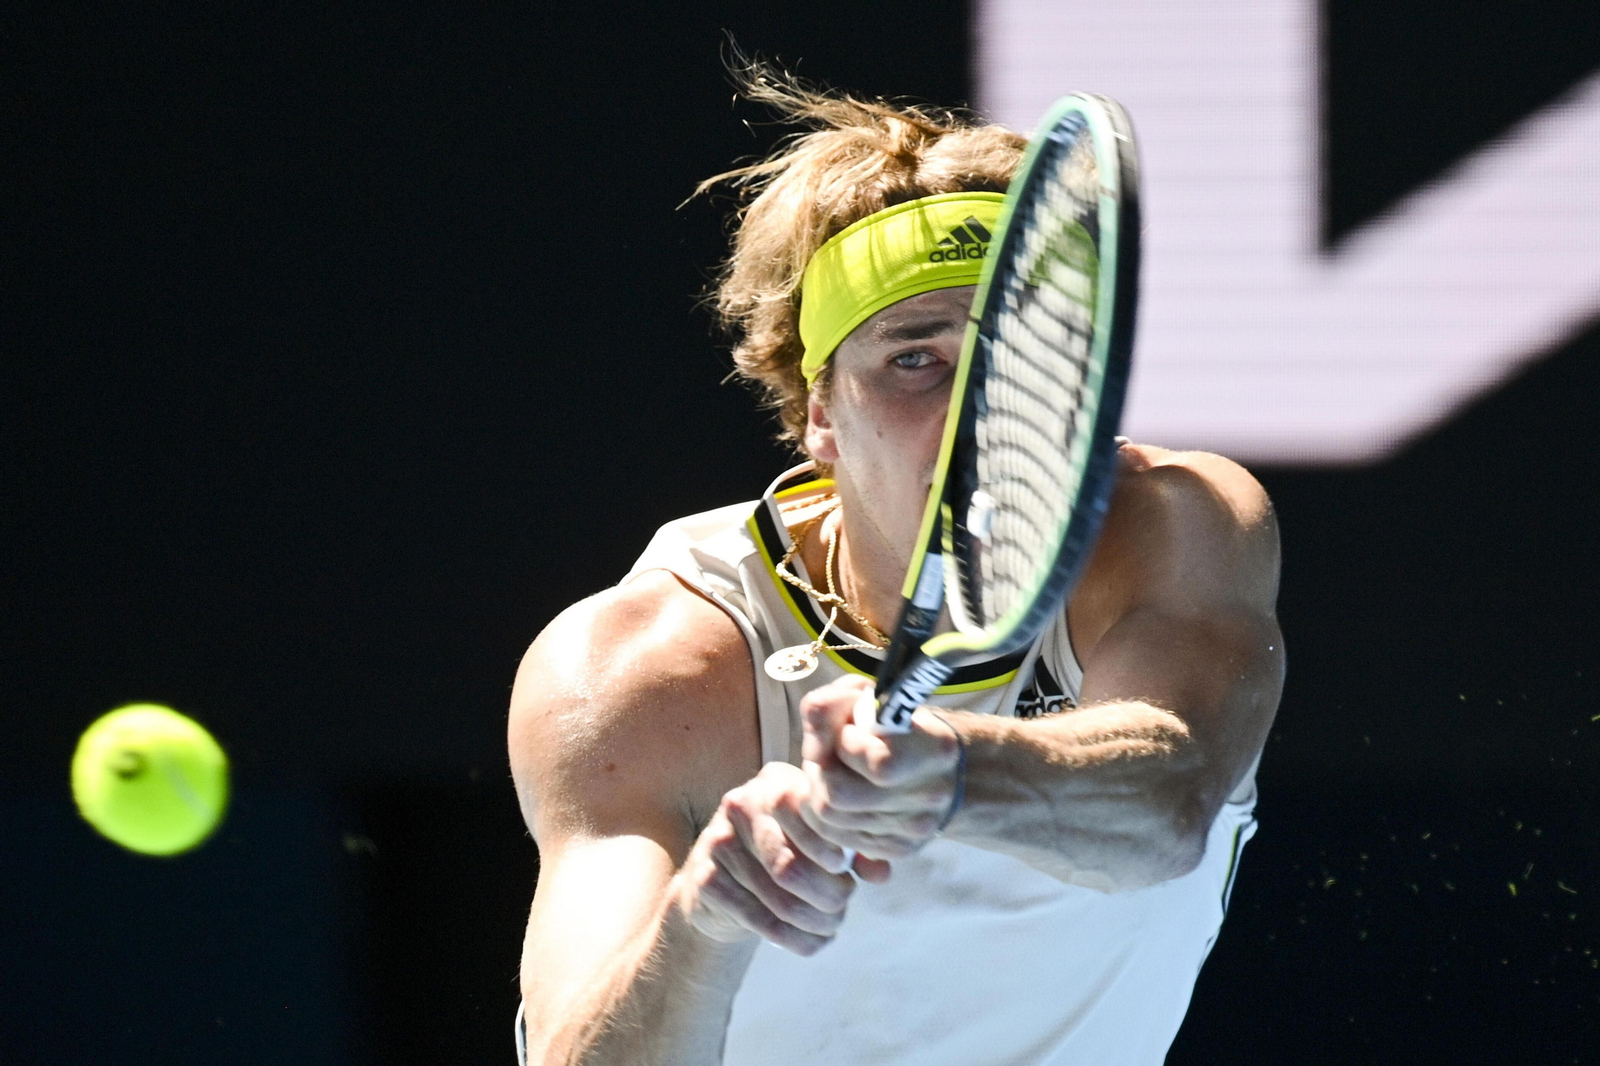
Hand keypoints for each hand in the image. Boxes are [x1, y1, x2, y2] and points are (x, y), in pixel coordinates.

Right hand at [674, 761, 887, 955]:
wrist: (720, 885)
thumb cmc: (783, 854)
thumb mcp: (818, 841)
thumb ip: (855, 849)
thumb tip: (880, 873)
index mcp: (776, 782)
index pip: (809, 816)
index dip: (833, 852)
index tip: (845, 872)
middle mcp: (742, 804)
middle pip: (794, 863)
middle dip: (829, 895)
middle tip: (841, 907)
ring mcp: (719, 841)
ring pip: (781, 897)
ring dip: (816, 921)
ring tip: (831, 925)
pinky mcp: (706, 879)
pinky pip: (759, 919)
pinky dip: (794, 939)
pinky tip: (810, 941)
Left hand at [799, 674, 962, 861]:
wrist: (940, 767)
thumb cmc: (895, 726)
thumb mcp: (866, 698)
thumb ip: (832, 705)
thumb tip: (812, 741)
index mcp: (935, 749)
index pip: (878, 763)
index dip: (847, 745)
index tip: (848, 732)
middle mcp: (931, 794)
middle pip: (840, 796)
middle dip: (821, 771)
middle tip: (827, 756)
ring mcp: (914, 828)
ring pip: (829, 819)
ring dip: (817, 791)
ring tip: (831, 773)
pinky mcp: (896, 849)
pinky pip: (837, 838)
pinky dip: (825, 815)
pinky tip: (837, 796)